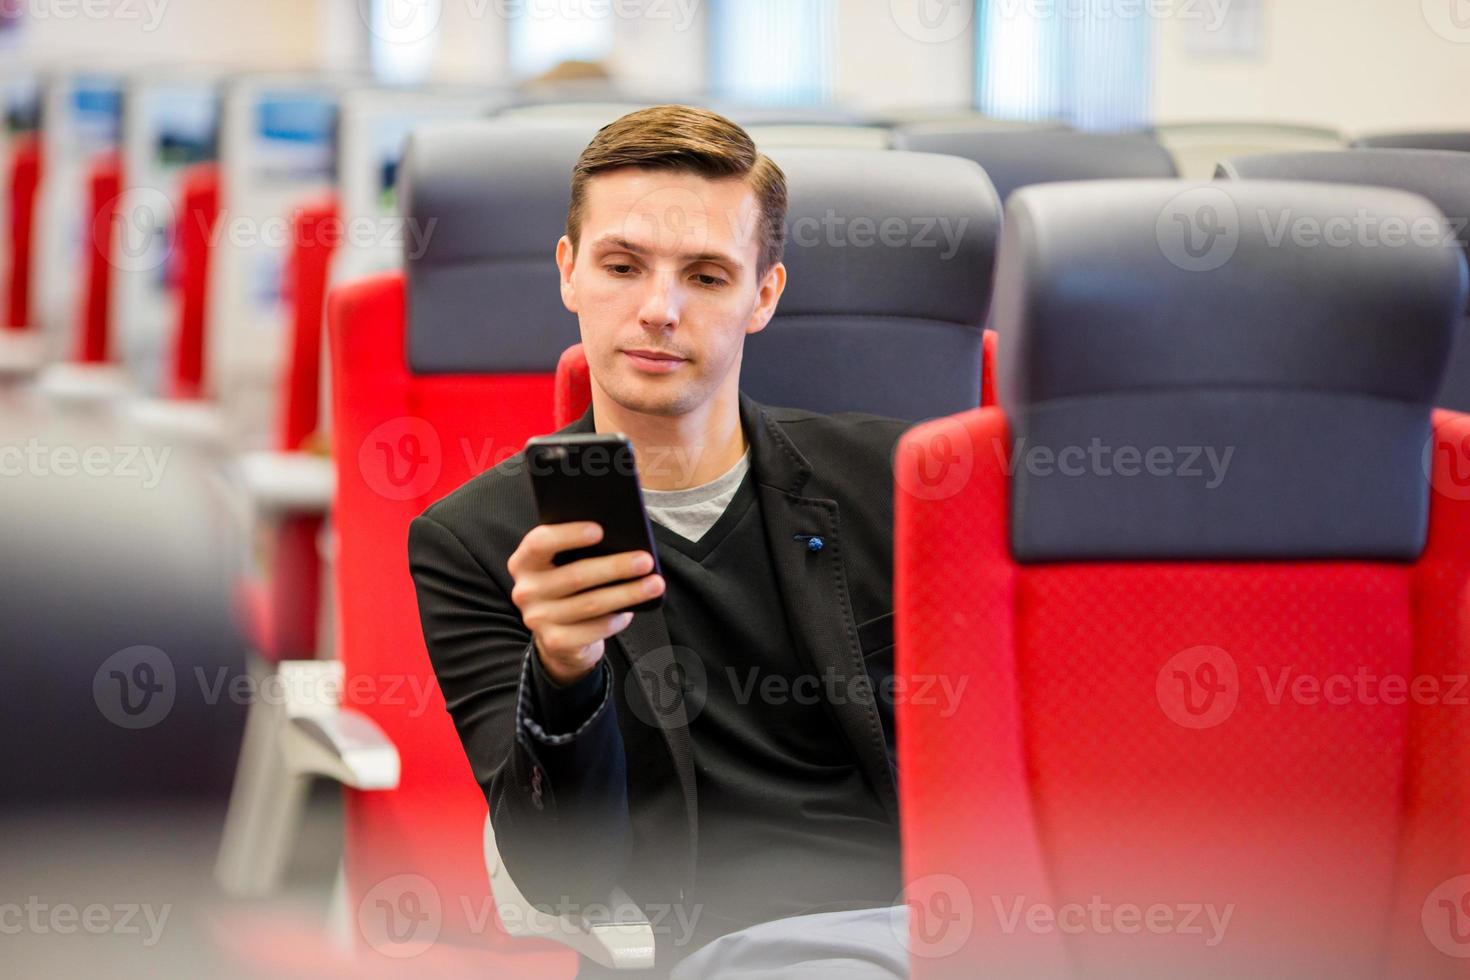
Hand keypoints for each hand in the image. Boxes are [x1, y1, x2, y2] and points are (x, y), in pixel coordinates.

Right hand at [507, 522, 664, 685]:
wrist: (559, 635)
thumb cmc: (570, 586)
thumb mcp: (565, 564)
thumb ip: (580, 549)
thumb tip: (622, 537)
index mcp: (524, 562)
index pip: (539, 542)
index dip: (569, 535)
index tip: (600, 530)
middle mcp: (525, 590)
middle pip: (575, 575)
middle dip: (615, 567)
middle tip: (646, 560)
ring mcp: (537, 619)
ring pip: (590, 604)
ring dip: (627, 593)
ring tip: (654, 584)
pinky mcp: (554, 641)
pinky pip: (594, 629)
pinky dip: (616, 619)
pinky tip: (631, 611)